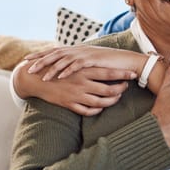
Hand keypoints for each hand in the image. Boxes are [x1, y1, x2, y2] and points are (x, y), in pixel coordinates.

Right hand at [15, 61, 134, 115]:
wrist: (36, 78)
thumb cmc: (58, 67)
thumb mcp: (74, 62)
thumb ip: (88, 62)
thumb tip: (103, 58)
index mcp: (84, 70)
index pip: (109, 72)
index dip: (123, 74)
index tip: (134, 74)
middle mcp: (82, 82)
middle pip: (108, 89)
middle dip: (120, 89)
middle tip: (126, 87)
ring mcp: (76, 95)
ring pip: (100, 102)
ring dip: (112, 101)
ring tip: (117, 97)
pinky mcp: (69, 104)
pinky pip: (87, 111)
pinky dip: (97, 110)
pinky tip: (101, 107)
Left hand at [25, 46, 142, 80]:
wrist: (126, 61)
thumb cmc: (110, 63)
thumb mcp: (92, 62)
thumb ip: (80, 62)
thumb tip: (69, 67)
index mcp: (77, 49)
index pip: (55, 51)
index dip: (40, 55)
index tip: (27, 59)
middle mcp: (79, 49)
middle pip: (55, 53)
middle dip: (40, 60)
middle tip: (27, 67)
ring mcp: (85, 54)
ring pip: (63, 59)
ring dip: (51, 68)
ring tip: (41, 77)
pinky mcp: (92, 60)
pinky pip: (76, 65)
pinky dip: (67, 71)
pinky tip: (58, 77)